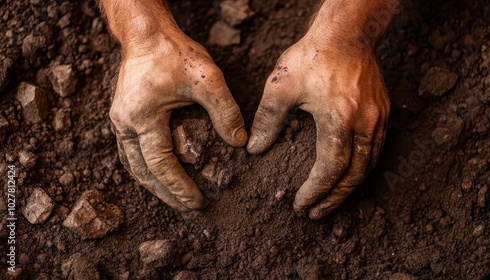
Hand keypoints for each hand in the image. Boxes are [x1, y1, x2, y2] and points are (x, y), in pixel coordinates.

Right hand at [110, 33, 246, 210]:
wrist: (146, 34)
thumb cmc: (174, 53)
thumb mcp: (208, 79)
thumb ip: (225, 112)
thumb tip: (239, 143)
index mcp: (141, 117)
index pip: (161, 164)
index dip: (179, 186)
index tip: (196, 202)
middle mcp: (124, 123)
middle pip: (143, 171)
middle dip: (164, 193)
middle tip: (186, 208)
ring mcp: (119, 120)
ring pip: (133, 164)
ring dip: (153, 183)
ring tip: (173, 198)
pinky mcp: (122, 116)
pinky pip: (130, 151)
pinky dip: (146, 167)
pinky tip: (159, 174)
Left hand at [248, 35, 389, 218]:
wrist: (347, 32)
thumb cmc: (313, 56)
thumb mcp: (281, 86)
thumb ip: (267, 120)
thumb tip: (254, 148)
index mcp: (338, 119)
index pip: (330, 169)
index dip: (316, 191)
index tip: (301, 204)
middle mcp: (364, 123)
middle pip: (354, 175)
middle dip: (334, 198)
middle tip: (316, 213)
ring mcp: (378, 118)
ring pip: (369, 165)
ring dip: (350, 187)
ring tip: (331, 201)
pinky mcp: (383, 112)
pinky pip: (376, 150)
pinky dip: (362, 168)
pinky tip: (348, 174)